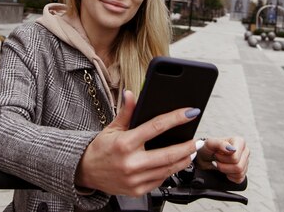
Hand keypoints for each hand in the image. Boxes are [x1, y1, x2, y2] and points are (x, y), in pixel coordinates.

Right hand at [75, 90, 203, 196]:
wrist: (85, 172)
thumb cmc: (100, 149)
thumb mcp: (111, 128)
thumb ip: (126, 112)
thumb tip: (132, 94)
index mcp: (125, 143)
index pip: (156, 127)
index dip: (176, 118)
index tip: (190, 113)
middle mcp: (131, 163)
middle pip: (168, 154)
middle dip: (187, 146)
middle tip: (198, 140)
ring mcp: (135, 179)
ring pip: (168, 169)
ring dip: (183, 159)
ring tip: (191, 151)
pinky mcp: (138, 190)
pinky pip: (160, 180)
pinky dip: (170, 171)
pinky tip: (174, 163)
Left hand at [195, 136, 248, 183]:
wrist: (206, 157)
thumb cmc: (209, 148)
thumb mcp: (210, 143)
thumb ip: (220, 144)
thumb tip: (232, 149)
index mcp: (240, 142)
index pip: (235, 157)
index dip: (222, 158)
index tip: (216, 154)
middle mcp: (245, 151)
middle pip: (238, 166)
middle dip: (223, 166)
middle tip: (217, 160)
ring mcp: (245, 161)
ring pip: (239, 173)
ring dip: (226, 171)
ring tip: (220, 164)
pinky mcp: (244, 171)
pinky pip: (240, 179)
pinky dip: (230, 176)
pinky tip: (225, 170)